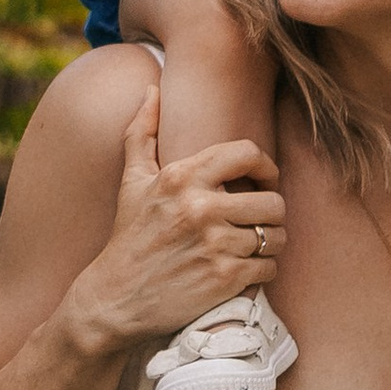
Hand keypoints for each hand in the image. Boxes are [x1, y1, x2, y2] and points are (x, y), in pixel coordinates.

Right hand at [63, 86, 285, 358]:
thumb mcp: (132, 181)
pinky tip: (246, 270)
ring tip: (255, 245)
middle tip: (259, 221)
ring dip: (270, 242)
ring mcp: (214, 244)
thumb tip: (151, 90)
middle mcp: (200, 207)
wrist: (114, 299)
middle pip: (272, 200)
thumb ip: (142, 132)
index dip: (265, 167)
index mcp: (182, 177)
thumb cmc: (128, 237)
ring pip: (275, 235)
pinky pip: (269, 266)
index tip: (263, 181)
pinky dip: (264, 269)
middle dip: (270, 212)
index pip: (247, 154)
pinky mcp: (224, 279)